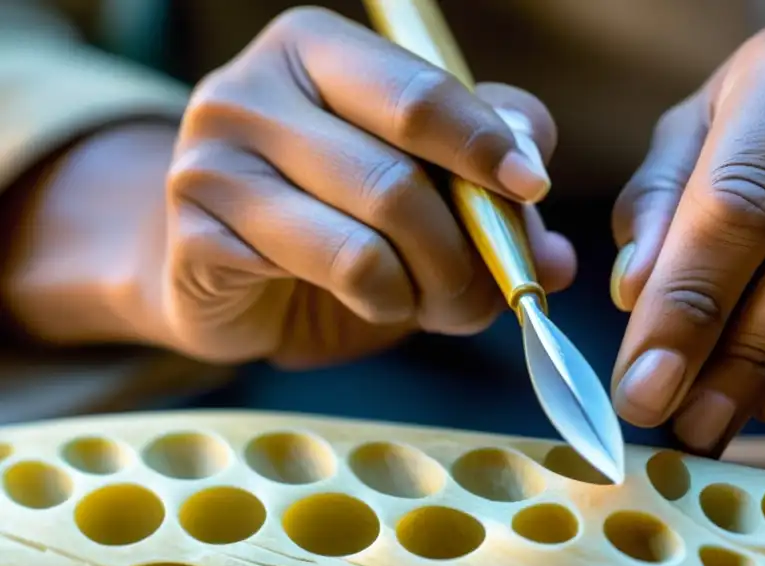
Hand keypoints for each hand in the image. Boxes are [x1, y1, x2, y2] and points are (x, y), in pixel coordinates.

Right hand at [155, 7, 573, 366]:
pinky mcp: (196, 233)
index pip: (417, 91)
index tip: (531, 187)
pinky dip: (383, 301)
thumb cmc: (331, 218)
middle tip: (498, 284)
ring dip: (433, 285)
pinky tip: (378, 303)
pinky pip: (335, 273)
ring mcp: (212, 160)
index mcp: (314, 50)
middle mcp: (252, 90)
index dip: (485, 143)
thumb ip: (484, 190)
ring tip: (438, 303)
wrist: (222, 271)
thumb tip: (554, 253)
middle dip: (470, 246)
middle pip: (401, 173)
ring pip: (373, 231)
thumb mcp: (418, 185)